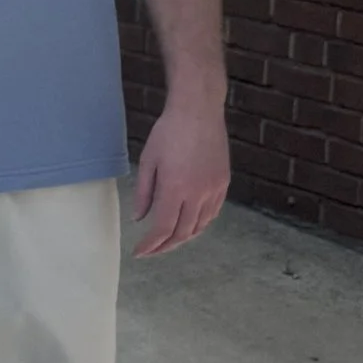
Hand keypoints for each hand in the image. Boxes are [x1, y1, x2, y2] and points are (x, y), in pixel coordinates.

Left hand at [132, 99, 228, 257]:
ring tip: (168, 240)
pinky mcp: (223, 182)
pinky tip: (189, 224)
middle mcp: (197, 192)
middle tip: (151, 250)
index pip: (162, 229)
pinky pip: (212, 212)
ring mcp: (213, 188)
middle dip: (165, 246)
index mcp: (175, 188)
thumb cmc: (168, 131)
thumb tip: (140, 219)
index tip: (139, 252)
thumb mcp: (148, 161)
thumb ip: (144, 193)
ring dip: (183, 237)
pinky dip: (199, 224)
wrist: (198, 110)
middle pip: (182, 233)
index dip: (150, 245)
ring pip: (200, 226)